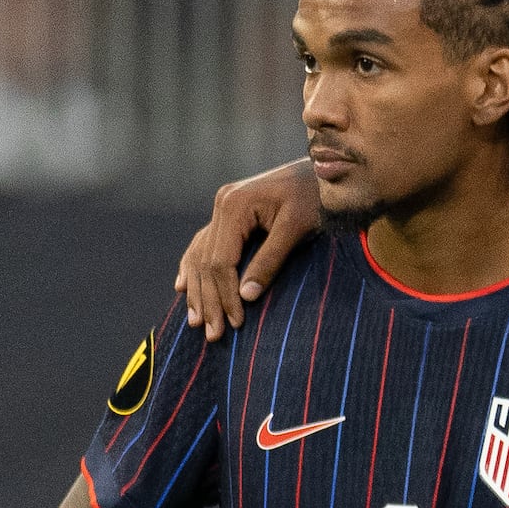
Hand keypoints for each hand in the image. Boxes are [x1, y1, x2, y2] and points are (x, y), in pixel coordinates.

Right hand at [175, 163, 325, 336]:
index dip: (225, 295)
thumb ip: (271, 260)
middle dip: (209, 300)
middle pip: (206, 262)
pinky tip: (183, 287)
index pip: (220, 261)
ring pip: (200, 255)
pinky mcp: (230, 213)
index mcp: (234, 205)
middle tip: (213, 335)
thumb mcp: (297, 229)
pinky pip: (205, 244)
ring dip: (198, 290)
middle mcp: (221, 204)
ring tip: (195, 322)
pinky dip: (194, 268)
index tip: (235, 323)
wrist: (324, 172)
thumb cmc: (317, 198)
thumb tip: (246, 297)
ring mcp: (222, 207)